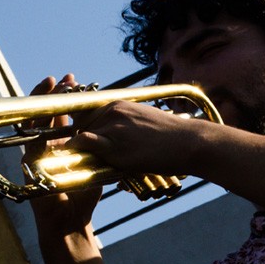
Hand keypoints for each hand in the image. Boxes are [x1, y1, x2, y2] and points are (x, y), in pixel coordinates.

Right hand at [24, 75, 103, 242]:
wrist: (69, 222)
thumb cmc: (82, 197)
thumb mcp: (93, 165)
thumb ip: (95, 146)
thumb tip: (108, 125)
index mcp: (60, 145)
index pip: (60, 115)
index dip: (65, 98)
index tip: (73, 81)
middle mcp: (44, 146)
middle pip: (44, 113)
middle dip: (52, 94)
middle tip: (63, 79)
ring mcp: (34, 154)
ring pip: (35, 121)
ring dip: (43, 103)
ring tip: (52, 85)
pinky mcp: (29, 164)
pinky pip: (30, 139)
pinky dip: (36, 123)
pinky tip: (43, 111)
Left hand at [66, 99, 203, 177]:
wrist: (188, 142)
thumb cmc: (170, 137)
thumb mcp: (144, 120)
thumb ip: (125, 124)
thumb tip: (117, 135)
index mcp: (118, 104)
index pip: (86, 110)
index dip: (79, 123)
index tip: (77, 135)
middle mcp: (112, 111)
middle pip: (80, 123)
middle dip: (77, 137)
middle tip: (78, 152)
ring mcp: (112, 127)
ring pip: (80, 133)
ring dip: (77, 147)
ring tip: (78, 160)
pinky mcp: (114, 144)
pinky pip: (84, 143)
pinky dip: (77, 150)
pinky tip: (77, 159)